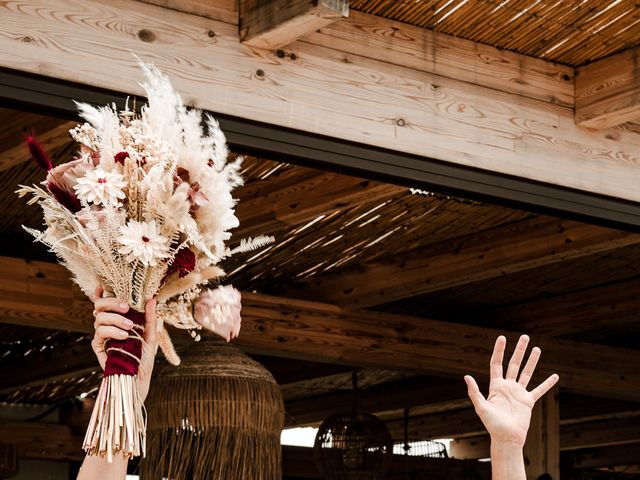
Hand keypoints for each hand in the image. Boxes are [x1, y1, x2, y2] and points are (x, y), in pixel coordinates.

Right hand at [91, 286, 157, 400]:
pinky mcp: (99, 347)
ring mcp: (102, 336)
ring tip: (130, 327)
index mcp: (120, 319)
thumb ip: (150, 318)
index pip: (107, 303)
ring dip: (115, 319)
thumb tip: (151, 299)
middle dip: (111, 302)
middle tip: (126, 306)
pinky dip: (112, 331)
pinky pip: (100, 333)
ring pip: (99, 318)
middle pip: (99, 306)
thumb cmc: (144, 356)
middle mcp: (108, 325)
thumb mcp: (151, 335)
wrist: (140, 378)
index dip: (102, 293)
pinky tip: (124, 335)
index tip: (103, 284)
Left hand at [464, 335, 558, 447]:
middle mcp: (508, 386)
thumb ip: (474, 392)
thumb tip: (466, 376)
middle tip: (525, 337)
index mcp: (496, 385)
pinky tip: (554, 376)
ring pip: (526, 373)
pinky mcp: (528, 401)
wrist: (506, 438)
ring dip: (532, 361)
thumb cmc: (492, 424)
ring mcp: (518, 393)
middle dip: (519, 350)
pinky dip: (547, 383)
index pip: (497, 363)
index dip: (499, 350)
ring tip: (537, 348)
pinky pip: (539, 390)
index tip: (502, 337)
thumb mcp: (481, 407)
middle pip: (514, 363)